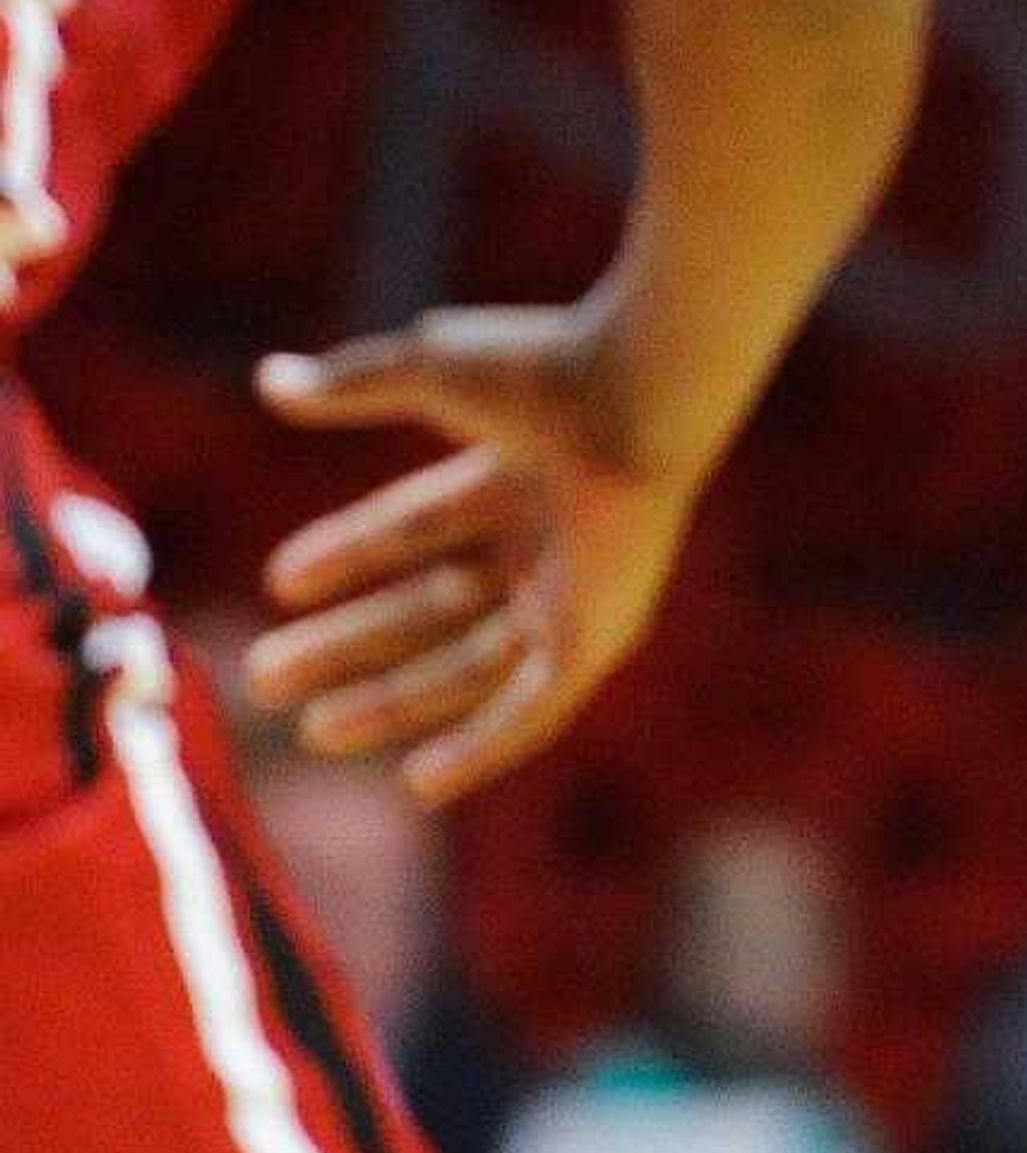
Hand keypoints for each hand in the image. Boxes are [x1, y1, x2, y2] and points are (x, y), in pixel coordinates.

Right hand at [241, 302, 699, 804]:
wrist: (634, 399)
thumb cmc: (544, 371)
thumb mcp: (430, 371)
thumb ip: (353, 384)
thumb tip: (270, 381)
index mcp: (516, 474)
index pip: (417, 527)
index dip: (349, 554)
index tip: (281, 583)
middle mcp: (547, 539)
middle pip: (431, 608)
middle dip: (351, 645)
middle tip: (266, 676)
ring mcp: (572, 593)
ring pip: (467, 666)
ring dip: (392, 699)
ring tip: (313, 730)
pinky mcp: (598, 637)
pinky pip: (536, 710)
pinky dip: (483, 746)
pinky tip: (420, 781)